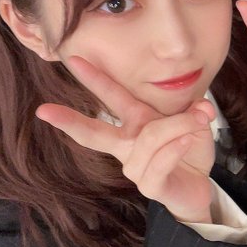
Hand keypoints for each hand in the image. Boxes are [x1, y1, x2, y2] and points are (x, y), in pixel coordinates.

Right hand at [36, 56, 215, 222]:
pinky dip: (175, 148)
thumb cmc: (188, 152)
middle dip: (70, 120)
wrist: (198, 187)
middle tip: (44, 110)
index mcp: (135, 123)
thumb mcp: (195, 125)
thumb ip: (196, 112)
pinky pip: (159, 162)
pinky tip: (187, 141)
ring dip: (178, 126)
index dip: (93, 78)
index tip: (72, 59)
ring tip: (199, 122)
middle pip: (94, 133)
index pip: (111, 97)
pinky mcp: (150, 185)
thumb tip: (201, 107)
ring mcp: (135, 168)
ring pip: (150, 138)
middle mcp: (128, 145)